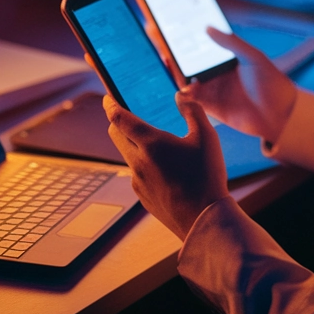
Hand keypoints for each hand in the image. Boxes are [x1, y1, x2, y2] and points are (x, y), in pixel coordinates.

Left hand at [102, 94, 229, 239]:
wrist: (202, 217)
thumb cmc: (206, 175)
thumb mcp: (207, 137)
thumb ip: (193, 112)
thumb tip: (181, 96)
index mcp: (151, 143)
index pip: (120, 119)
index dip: (111, 106)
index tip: (107, 98)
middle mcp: (138, 161)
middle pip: (116, 136)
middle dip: (117, 123)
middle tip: (125, 116)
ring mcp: (138, 181)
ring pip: (127, 155)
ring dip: (133, 145)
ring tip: (156, 145)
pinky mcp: (143, 196)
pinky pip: (138, 174)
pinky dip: (144, 165)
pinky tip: (166, 170)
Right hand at [176, 28, 296, 143]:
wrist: (280, 114)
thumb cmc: (271, 81)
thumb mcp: (253, 57)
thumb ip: (231, 43)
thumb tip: (208, 28)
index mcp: (225, 60)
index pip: (200, 46)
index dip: (185, 37)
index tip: (170, 23)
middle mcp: (215, 74)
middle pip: (188, 62)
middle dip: (173, 51)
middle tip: (157, 36)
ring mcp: (212, 91)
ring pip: (186, 80)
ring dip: (175, 71)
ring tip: (166, 58)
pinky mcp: (210, 108)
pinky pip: (191, 101)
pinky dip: (183, 95)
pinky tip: (180, 87)